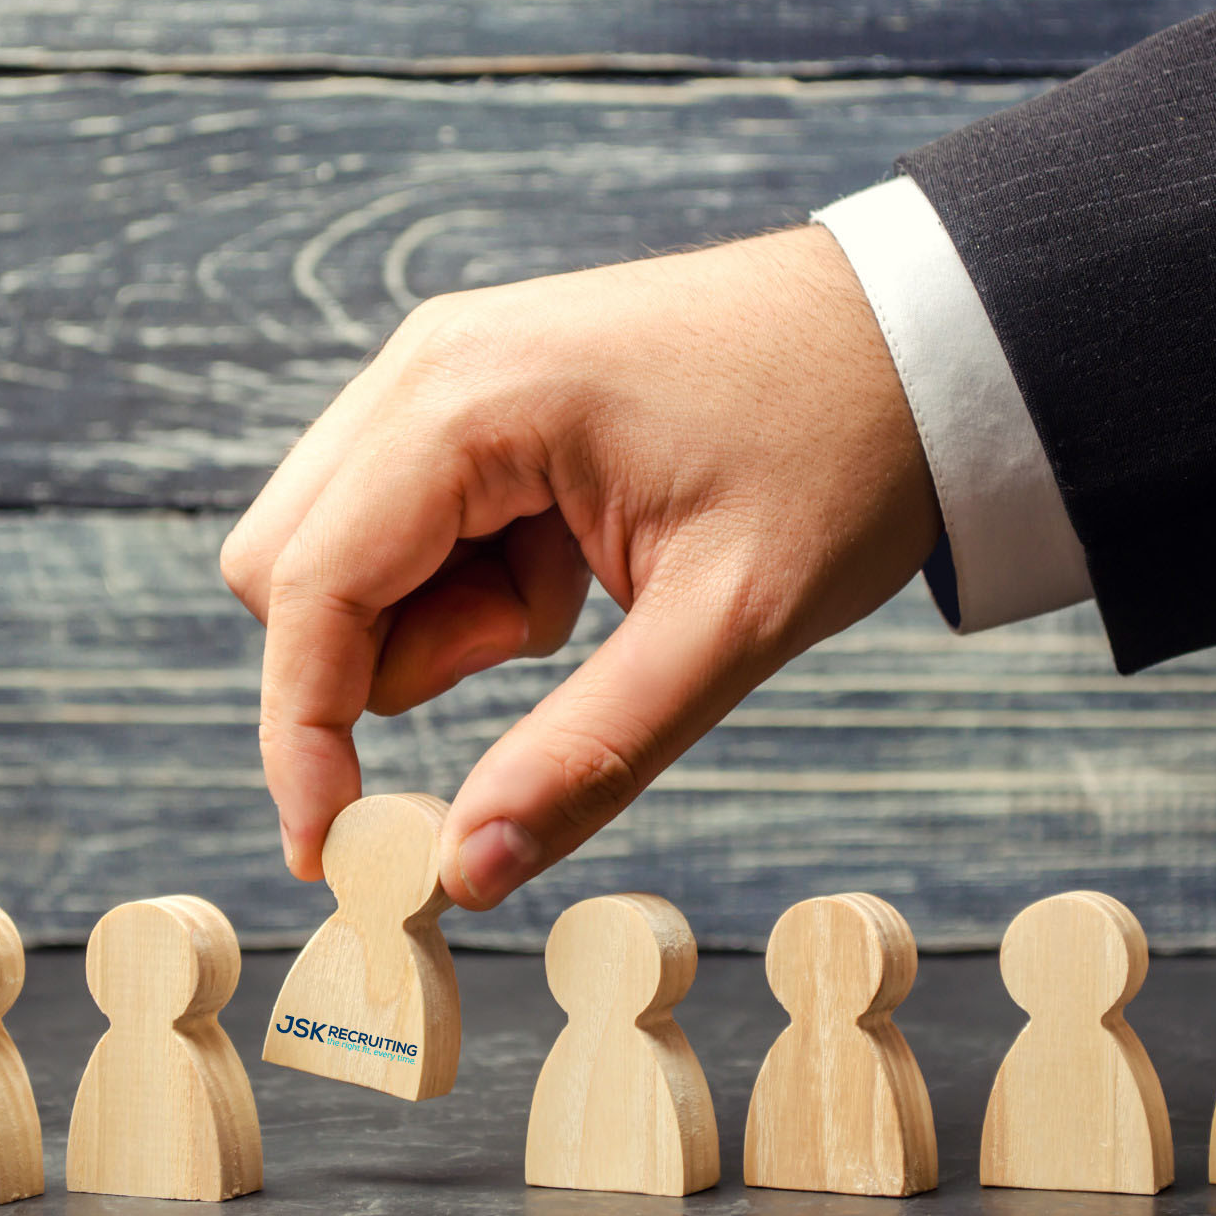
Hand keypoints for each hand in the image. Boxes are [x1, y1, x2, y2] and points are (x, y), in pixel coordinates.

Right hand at [220, 223, 938, 907]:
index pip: (306, 591)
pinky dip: (470, 579)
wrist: (923, 341)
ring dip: (439, 619)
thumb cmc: (842, 456)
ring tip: (586, 595)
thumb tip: (463, 874)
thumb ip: (589, 755)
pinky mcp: (480, 391)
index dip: (300, 736)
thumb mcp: (728, 627)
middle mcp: (427, 365)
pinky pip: (408, 522)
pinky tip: (582, 559)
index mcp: (468, 400)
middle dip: (388, 659)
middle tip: (542, 656)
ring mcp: (448, 368)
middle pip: (292, 568)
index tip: (335, 855)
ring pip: (345, 550)